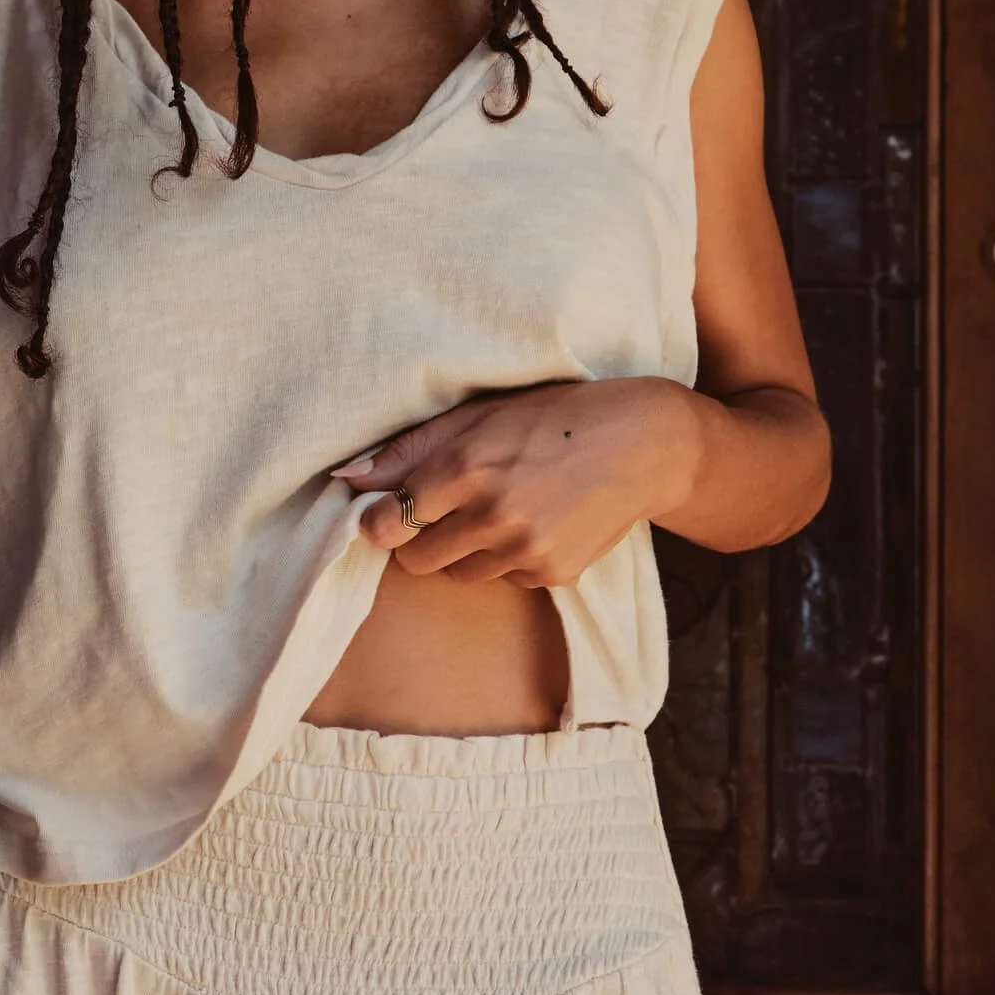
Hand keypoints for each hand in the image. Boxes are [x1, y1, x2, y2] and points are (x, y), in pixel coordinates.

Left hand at [330, 377, 700, 588]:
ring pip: (458, 574)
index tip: (384, 514)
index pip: (386, 524)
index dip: (380, 522)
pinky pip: (504, 579)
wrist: (644, 444)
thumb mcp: (480, 414)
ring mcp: (524, 551)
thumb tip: (349, 478)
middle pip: (416, 561)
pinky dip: (508, 558)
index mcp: (465, 467)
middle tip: (446, 510)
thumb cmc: (555, 416)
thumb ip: (410, 449)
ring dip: (465, 550)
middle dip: (419, 540)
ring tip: (500, 508)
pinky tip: (535, 522)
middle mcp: (491, 515)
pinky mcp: (551, 575)